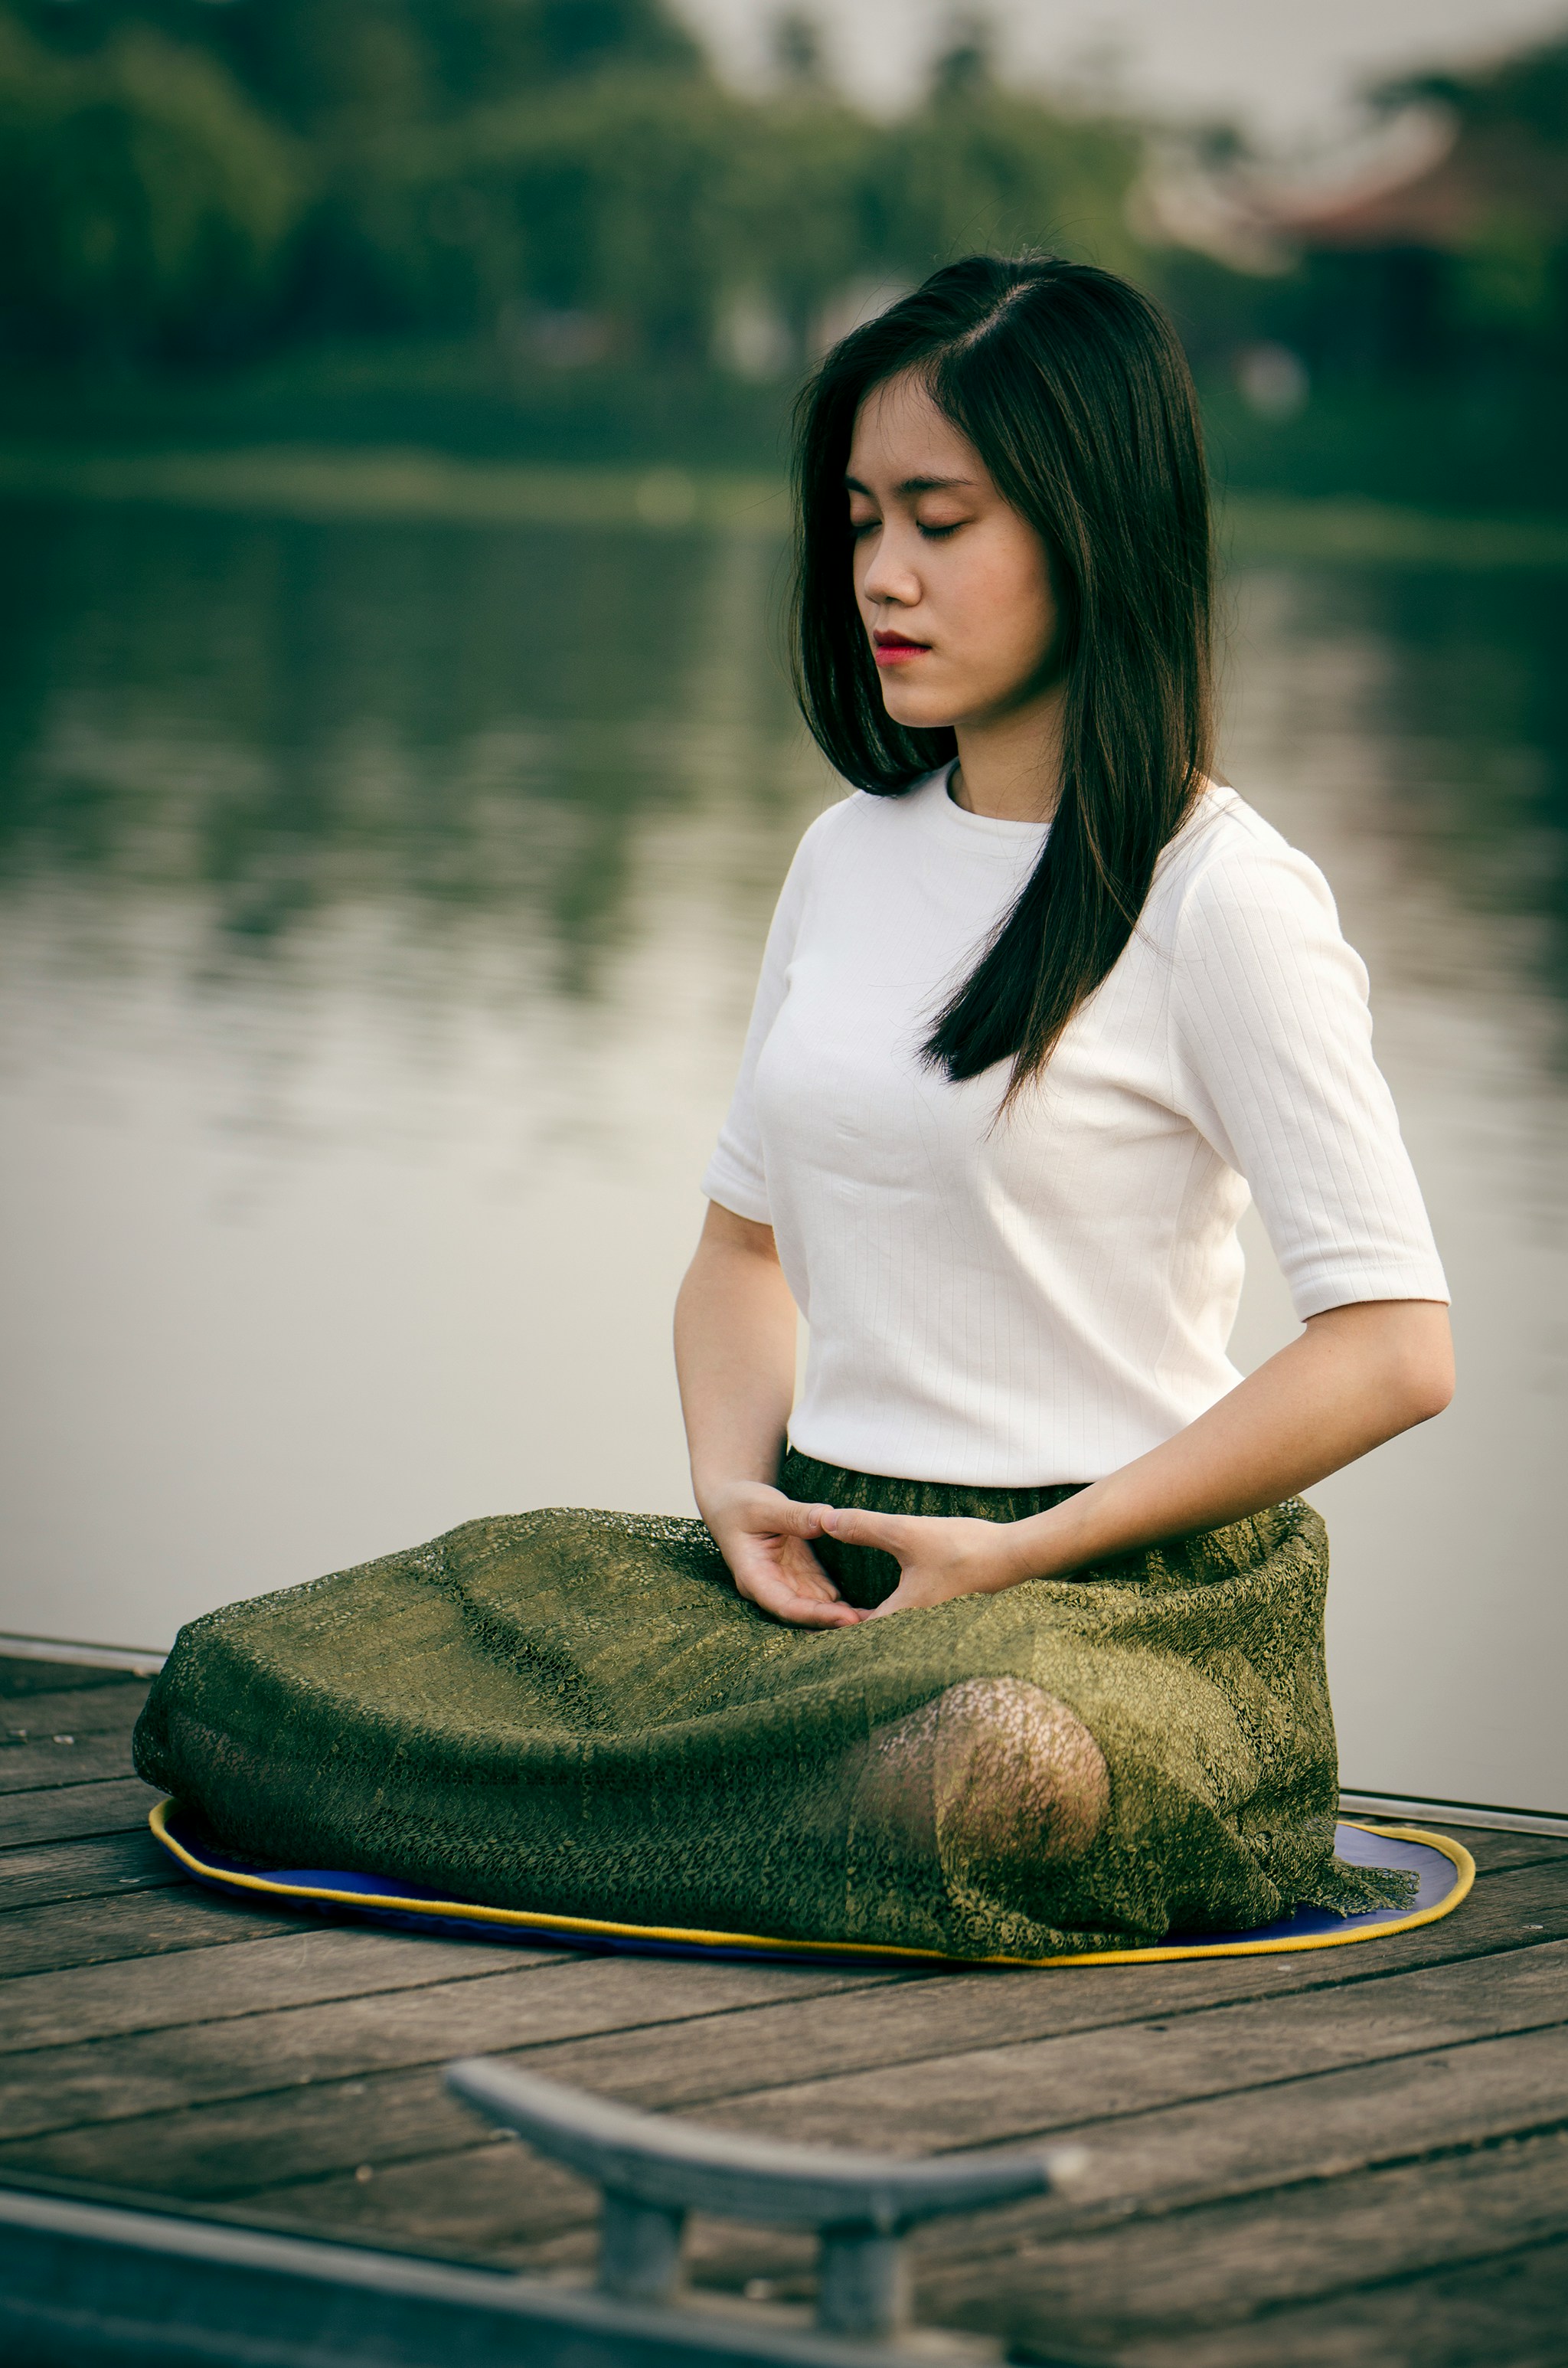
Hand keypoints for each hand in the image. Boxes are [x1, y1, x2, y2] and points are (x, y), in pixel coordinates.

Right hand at [701, 1481, 862, 1628]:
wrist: (734, 1502)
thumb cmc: (741, 1504)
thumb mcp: (764, 1506)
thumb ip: (794, 1515)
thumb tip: (827, 1519)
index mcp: (754, 1577)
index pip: (785, 1606)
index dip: (816, 1615)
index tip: (846, 1618)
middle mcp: (772, 1588)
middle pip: (805, 1615)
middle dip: (836, 1623)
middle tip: (874, 1627)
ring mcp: (789, 1583)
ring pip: (818, 1609)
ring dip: (845, 1618)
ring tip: (882, 1624)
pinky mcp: (803, 1576)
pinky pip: (827, 1595)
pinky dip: (846, 1604)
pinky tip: (872, 1611)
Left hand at [817, 1506, 1024, 1619]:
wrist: (1016, 1556)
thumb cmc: (963, 1548)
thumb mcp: (907, 1532)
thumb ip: (864, 1527)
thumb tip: (825, 1520)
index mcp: (901, 1616)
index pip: (854, 1631)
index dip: (830, 1622)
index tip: (810, 1614)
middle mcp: (916, 1630)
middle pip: (872, 1634)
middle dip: (849, 1623)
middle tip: (822, 1611)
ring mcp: (935, 1625)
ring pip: (892, 1628)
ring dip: (872, 1618)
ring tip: (849, 1608)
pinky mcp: (948, 1615)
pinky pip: (910, 1621)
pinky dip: (894, 1613)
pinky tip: (892, 1597)